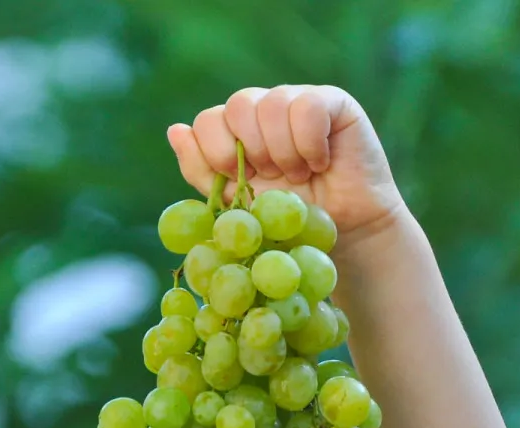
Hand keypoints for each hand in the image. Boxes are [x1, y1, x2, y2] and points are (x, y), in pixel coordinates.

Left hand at [167, 85, 406, 249]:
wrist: (344, 234)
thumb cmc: (290, 223)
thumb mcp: (237, 205)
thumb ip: (202, 170)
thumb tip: (174, 130)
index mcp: (237, 130)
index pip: (208, 120)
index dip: (217, 152)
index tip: (241, 181)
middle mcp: (264, 109)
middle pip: (238, 105)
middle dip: (252, 152)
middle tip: (274, 178)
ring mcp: (298, 100)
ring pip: (272, 105)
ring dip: (283, 152)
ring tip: (299, 176)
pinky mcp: (332, 102)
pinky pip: (306, 107)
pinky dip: (309, 144)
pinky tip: (320, 163)